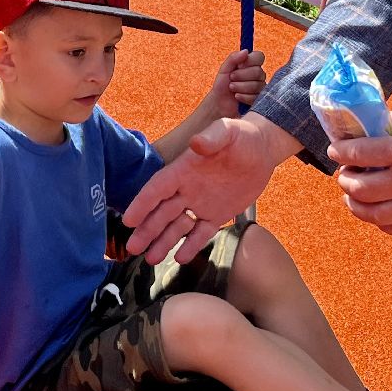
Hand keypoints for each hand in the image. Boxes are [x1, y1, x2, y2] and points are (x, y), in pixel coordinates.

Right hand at [123, 114, 279, 263]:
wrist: (263, 148)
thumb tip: (195, 142)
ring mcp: (202, 203)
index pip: (157, 189)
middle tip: (132, 249)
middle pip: (162, 212)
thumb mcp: (228, 131)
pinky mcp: (218, 214)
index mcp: (184, 170)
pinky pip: (202, 233)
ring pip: (178, 226)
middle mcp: (188, 189)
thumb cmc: (243, 135)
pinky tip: (179, 258)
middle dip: (147, 230)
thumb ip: (212, 137)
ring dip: (163, 241)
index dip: (142, 204)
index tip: (128, 220)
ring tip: (150, 259)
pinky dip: (191, 245)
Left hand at [206, 49, 266, 117]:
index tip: (239, 65)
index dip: (250, 60)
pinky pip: (256, 96)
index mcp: (251, 65)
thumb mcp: (224, 69)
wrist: (219, 103)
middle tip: (231, 78)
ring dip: (240, 87)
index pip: (259, 56)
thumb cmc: (222, 85)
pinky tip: (237, 97)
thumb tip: (246, 51)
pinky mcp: (260, 100)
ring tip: (232, 88)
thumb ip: (233, 58)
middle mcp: (258, 75)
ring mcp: (260, 88)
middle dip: (241, 75)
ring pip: (257, 85)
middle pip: (258, 71)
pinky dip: (243, 96)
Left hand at [328, 108, 391, 235]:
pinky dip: (381, 224)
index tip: (335, 150)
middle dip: (345, 180)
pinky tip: (376, 214)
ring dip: (355, 205)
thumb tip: (371, 125)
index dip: (340, 152)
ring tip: (351, 196)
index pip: (358, 154)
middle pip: (360, 188)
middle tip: (344, 173)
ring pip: (374, 214)